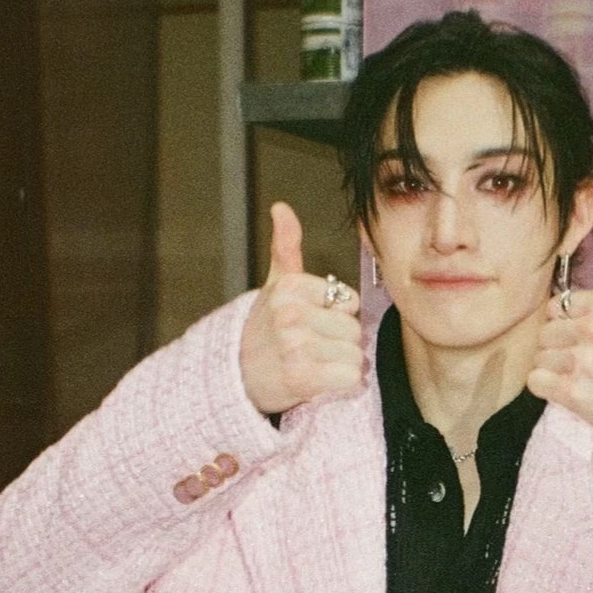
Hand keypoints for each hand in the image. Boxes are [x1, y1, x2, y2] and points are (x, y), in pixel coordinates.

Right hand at [240, 202, 364, 414]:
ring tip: (313, 364)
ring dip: (341, 366)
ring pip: (355, 356)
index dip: (337, 316)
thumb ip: (285, 247)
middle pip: (354, 330)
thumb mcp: (275, 286)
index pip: (350, 301)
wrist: (236, 378)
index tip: (311, 323)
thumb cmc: (265, 330)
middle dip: (340, 343)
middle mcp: (290, 314)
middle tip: (311, 348)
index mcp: (289, 288)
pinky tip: (319, 382)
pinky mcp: (302, 377)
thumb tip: (281, 207)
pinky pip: (351, 378)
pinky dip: (342, 385)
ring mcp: (295, 346)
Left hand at [526, 225, 592, 440]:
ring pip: (538, 357)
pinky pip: (535, 381)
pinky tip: (569, 389)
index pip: (555, 307)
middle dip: (559, 346)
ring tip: (580, 374)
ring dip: (553, 368)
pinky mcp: (572, 392)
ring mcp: (583, 362)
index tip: (588, 336)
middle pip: (545, 332)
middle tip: (585, 359)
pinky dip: (546, 388)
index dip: (567, 322)